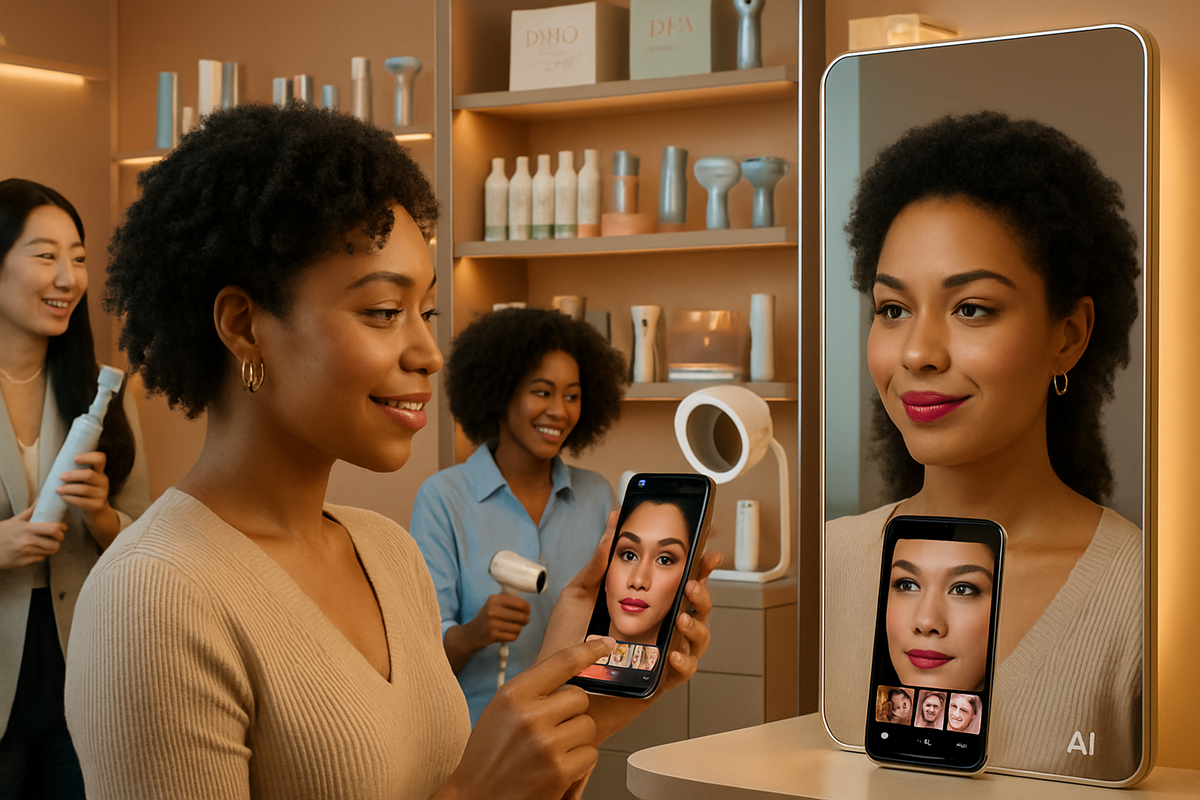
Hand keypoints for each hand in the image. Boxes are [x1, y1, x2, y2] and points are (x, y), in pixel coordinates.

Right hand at [0, 506, 65, 568]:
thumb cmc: (1, 533)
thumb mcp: (15, 520)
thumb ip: (30, 512)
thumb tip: (40, 500)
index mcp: (26, 529)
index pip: (53, 529)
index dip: (62, 528)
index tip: (63, 527)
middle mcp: (27, 541)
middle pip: (55, 543)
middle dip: (59, 540)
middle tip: (57, 537)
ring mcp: (25, 553)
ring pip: (49, 552)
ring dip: (51, 547)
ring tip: (47, 543)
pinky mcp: (23, 562)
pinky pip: (40, 558)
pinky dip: (41, 554)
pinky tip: (36, 549)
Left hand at [57, 451, 119, 546]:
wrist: (95, 511)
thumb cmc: (84, 491)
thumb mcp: (85, 480)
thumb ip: (77, 471)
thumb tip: (58, 463)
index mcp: (99, 471)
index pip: (100, 458)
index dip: (89, 456)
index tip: (75, 459)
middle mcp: (103, 481)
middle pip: (90, 474)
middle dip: (73, 475)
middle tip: (61, 477)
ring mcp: (102, 494)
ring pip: (84, 489)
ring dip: (68, 488)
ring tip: (58, 489)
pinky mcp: (97, 505)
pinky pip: (82, 502)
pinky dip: (70, 499)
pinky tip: (63, 497)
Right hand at [439, 638, 614, 799]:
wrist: (475, 797)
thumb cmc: (488, 754)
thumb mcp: (502, 710)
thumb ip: (533, 690)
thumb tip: (573, 672)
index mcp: (513, 694)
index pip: (561, 662)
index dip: (589, 650)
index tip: (606, 643)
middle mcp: (529, 715)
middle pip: (579, 697)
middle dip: (571, 713)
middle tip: (550, 729)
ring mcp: (546, 744)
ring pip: (587, 725)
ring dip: (576, 739)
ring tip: (550, 751)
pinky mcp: (559, 771)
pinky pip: (590, 754)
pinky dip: (578, 763)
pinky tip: (555, 768)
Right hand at [468, 593, 531, 647]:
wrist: (473, 633)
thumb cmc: (488, 616)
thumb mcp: (494, 603)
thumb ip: (509, 600)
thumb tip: (527, 606)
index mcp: (494, 599)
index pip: (519, 603)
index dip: (527, 608)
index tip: (527, 611)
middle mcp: (493, 610)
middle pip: (520, 616)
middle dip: (525, 619)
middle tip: (525, 620)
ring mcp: (492, 624)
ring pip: (518, 627)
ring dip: (519, 628)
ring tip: (515, 627)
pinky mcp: (493, 635)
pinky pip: (513, 636)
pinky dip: (514, 635)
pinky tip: (509, 633)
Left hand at [539, 511, 722, 746]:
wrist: (554, 685)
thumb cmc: (565, 643)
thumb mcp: (579, 596)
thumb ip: (598, 564)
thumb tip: (612, 525)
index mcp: (646, 604)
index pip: (678, 582)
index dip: (698, 567)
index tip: (707, 550)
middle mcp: (658, 627)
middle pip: (696, 606)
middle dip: (703, 592)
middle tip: (692, 583)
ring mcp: (660, 653)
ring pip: (699, 638)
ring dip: (697, 626)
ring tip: (682, 618)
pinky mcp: (658, 681)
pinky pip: (684, 672)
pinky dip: (685, 662)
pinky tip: (673, 654)